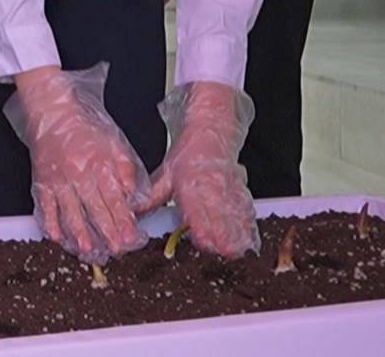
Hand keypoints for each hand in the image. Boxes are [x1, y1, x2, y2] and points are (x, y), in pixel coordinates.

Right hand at [5, 63, 151, 263]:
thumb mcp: (115, 143)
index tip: (131, 236)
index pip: (114, 198)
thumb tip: (134, 195)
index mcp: (99, 165)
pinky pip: (45, 205)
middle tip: (116, 249)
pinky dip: (50, 221)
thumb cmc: (85, 126)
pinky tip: (56, 236)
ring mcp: (58, 179)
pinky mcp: (42, 181)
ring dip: (79, 232)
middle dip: (107, 231)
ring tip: (87, 248)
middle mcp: (78, 174)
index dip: (124, 220)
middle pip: (94, 208)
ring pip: (70, 210)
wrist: (53, 110)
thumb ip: (126, 169)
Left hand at [138, 81, 259, 257]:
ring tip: (238, 252)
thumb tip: (134, 212)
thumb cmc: (189, 154)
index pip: (196, 209)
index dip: (201, 228)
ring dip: (237, 234)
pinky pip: (246, 208)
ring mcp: (228, 188)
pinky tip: (250, 239)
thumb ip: (152, 197)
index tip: (203, 242)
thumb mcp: (166, 173)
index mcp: (190, 183)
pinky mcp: (240, 189)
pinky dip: (248, 224)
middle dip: (221, 237)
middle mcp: (211, 187)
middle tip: (224, 253)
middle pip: (219, 217)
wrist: (212, 130)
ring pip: (235, 215)